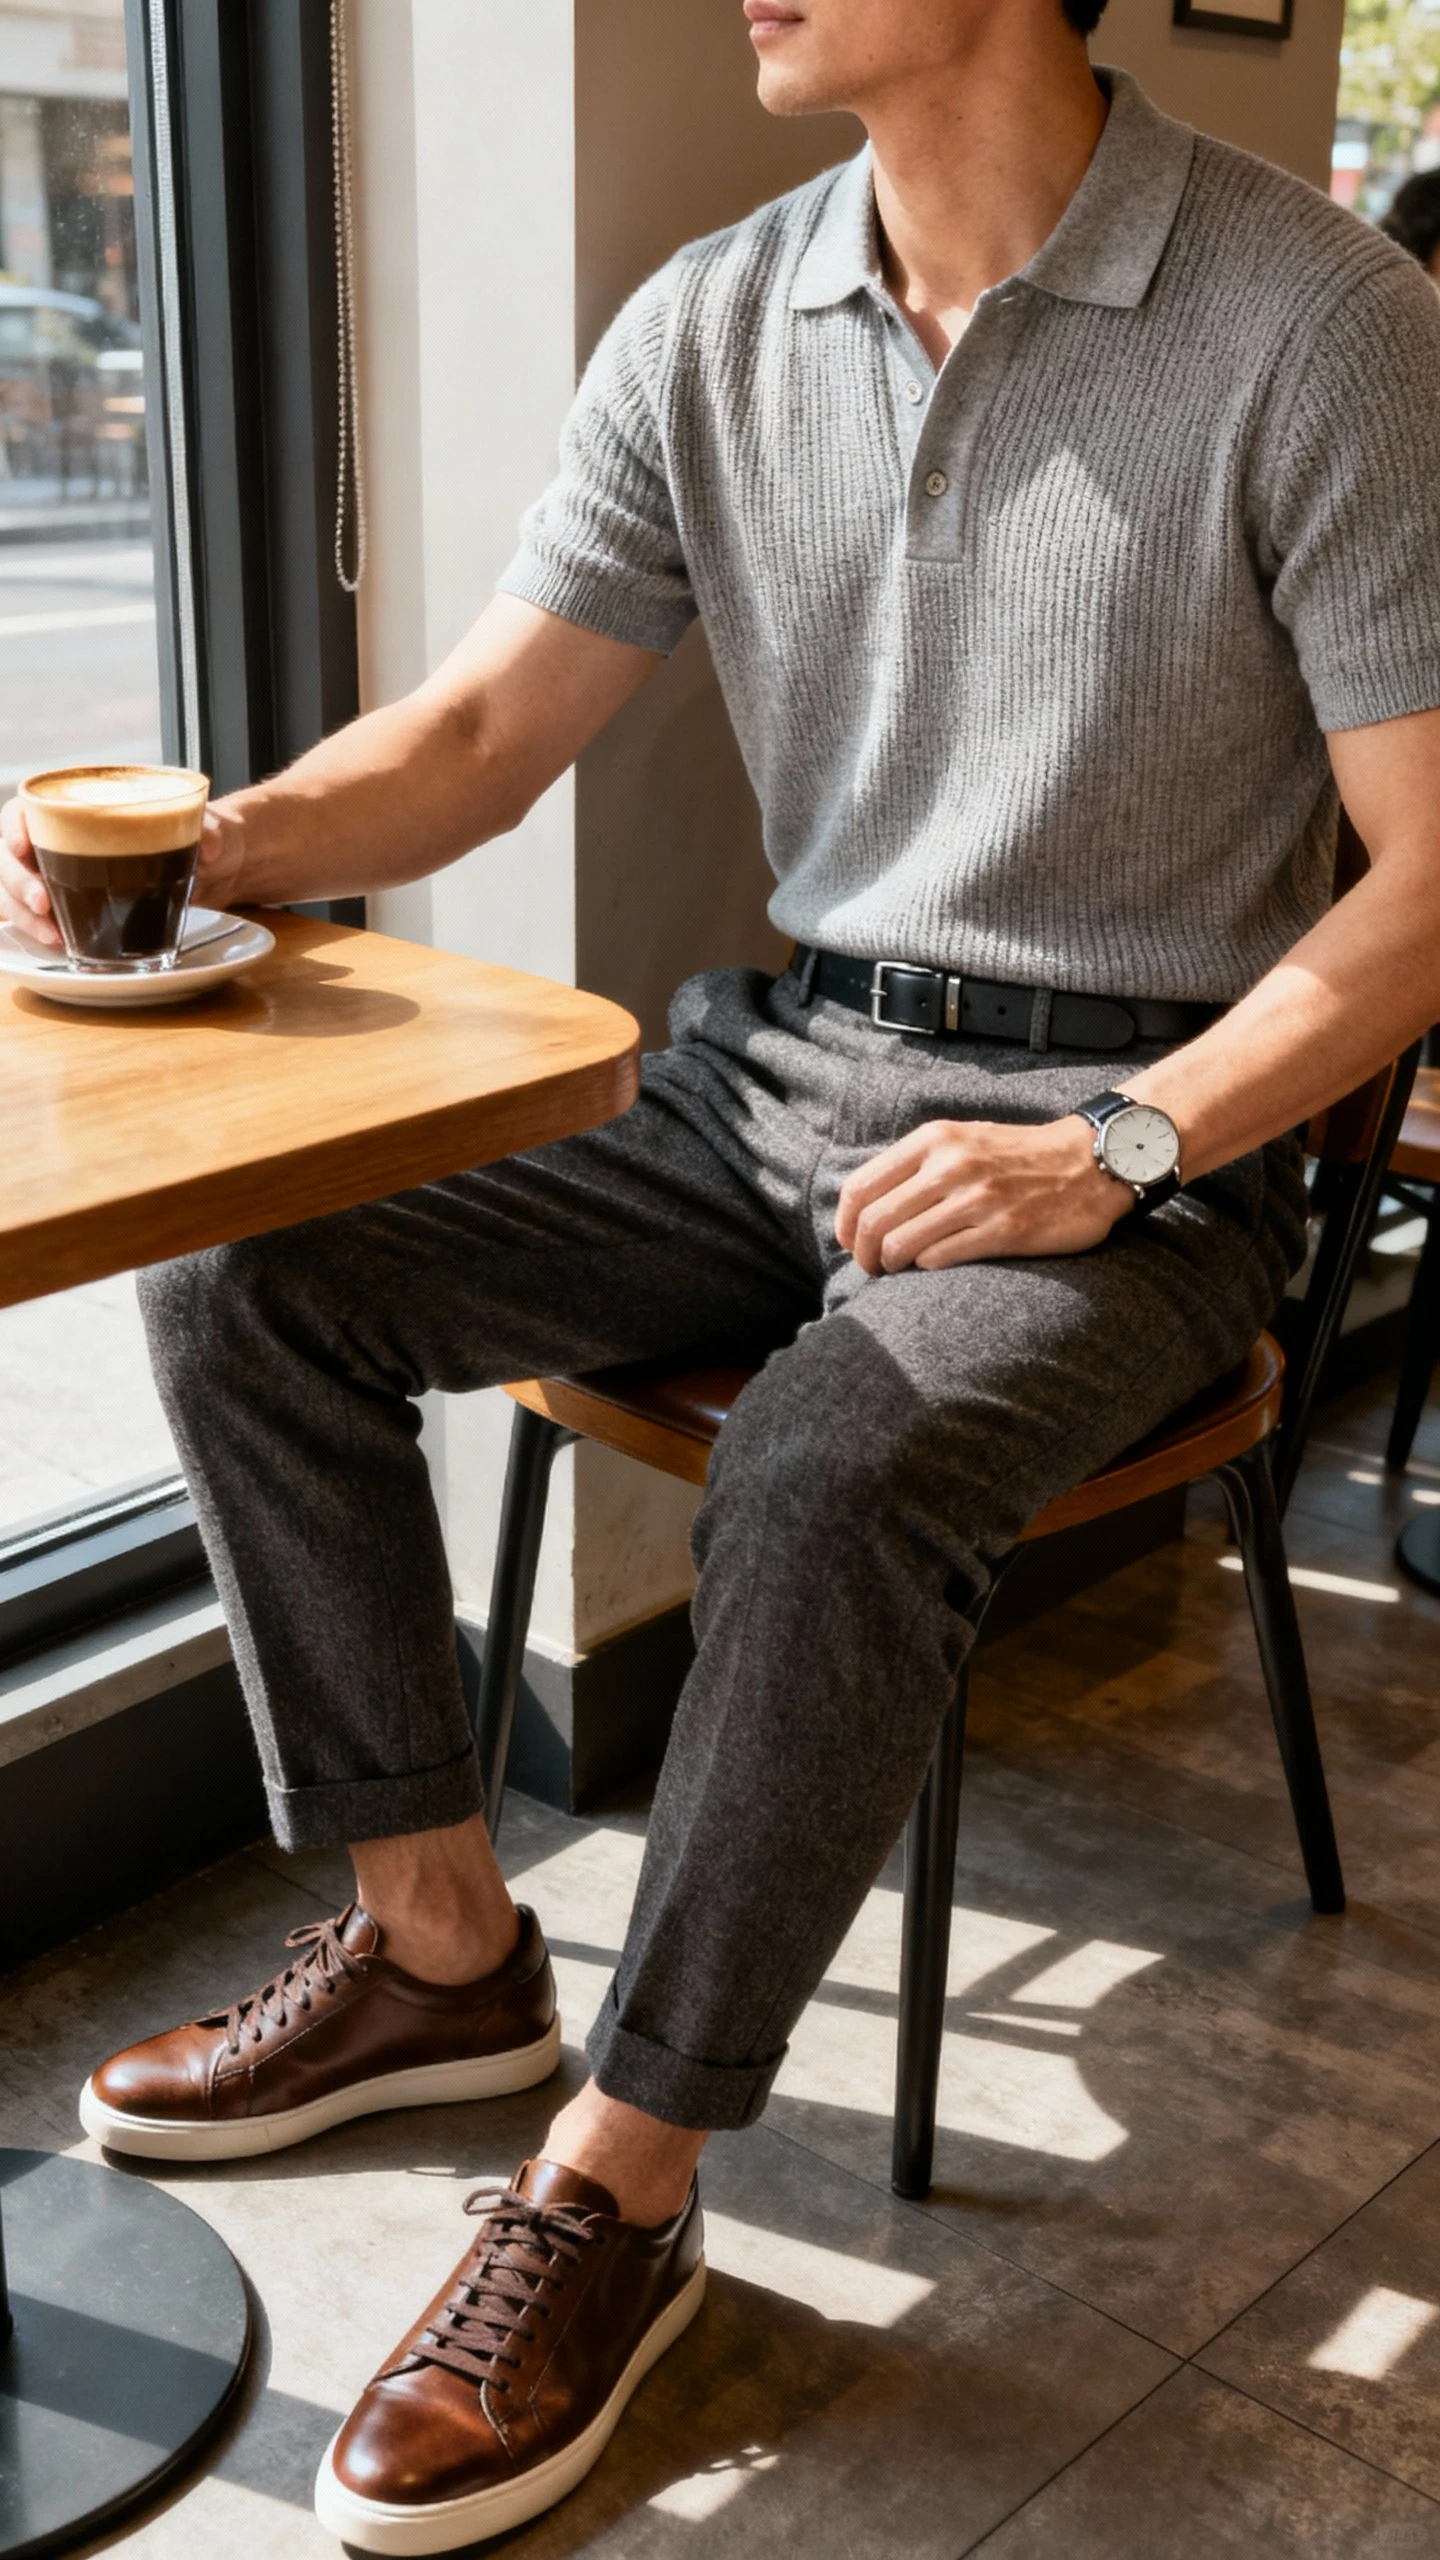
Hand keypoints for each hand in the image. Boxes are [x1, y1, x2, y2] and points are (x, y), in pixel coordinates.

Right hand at [0, 796, 247, 951]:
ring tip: (54, 937)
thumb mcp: (211, 826)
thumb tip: (207, 846)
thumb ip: (208, 830)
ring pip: (16, 893)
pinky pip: (39, 918)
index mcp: (79, 808)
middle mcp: (60, 841)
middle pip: (10, 857)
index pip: (24, 809)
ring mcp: (61, 876)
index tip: (23, 845)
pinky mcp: (73, 908)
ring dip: (25, 915)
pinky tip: (59, 944)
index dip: (14, 826)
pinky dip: (41, 932)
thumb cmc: (202, 834)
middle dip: (17, 882)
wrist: (217, 865)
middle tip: (43, 903)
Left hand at [836, 1115, 1133, 1273]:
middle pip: (873, 1221)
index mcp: (934, 1139)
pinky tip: (936, 1267)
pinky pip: (939, 1259)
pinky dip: (927, 1269)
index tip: (849, 1242)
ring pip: (900, 1245)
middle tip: (871, 1267)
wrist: (1091, 1163)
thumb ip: (918, 1164)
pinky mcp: (1002, 1230)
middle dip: (862, 1254)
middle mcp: (950, 1165)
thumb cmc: (1020, 1157)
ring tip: (897, 1272)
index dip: (845, 1224)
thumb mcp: (964, 1139)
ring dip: (890, 1266)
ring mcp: (977, 1198)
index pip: (860, 1187)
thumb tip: (867, 1204)